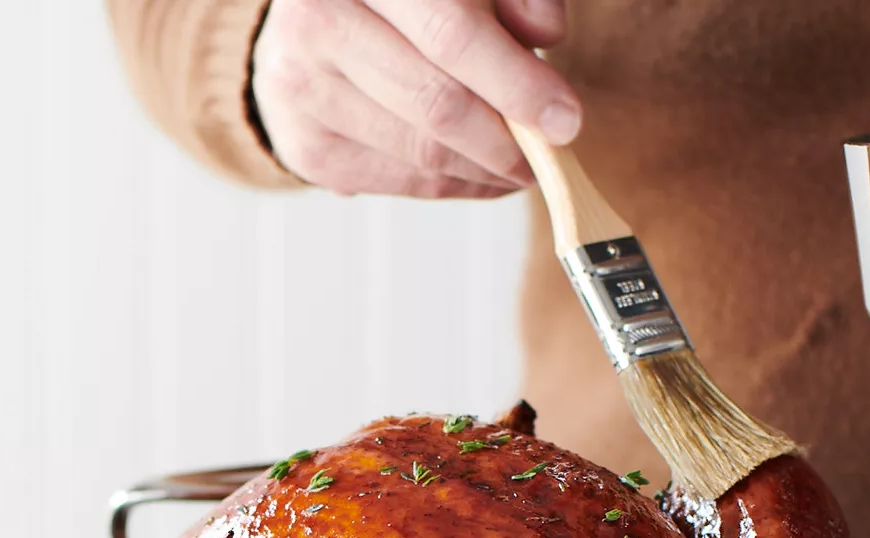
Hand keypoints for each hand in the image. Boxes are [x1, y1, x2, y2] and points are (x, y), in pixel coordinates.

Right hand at [252, 0, 580, 198]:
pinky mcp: (309, 150)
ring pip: (424, 153)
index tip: (565, 119)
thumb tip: (547, 33)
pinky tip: (481, 170)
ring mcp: (304, 91)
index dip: (515, 82)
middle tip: (550, 153)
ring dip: (488, 169)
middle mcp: (316, 22)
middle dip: (507, 139)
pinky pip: (406, 183)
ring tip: (520, 161)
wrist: (314, 20)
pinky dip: (458, 184)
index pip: (450, 33)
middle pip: (437, 104)